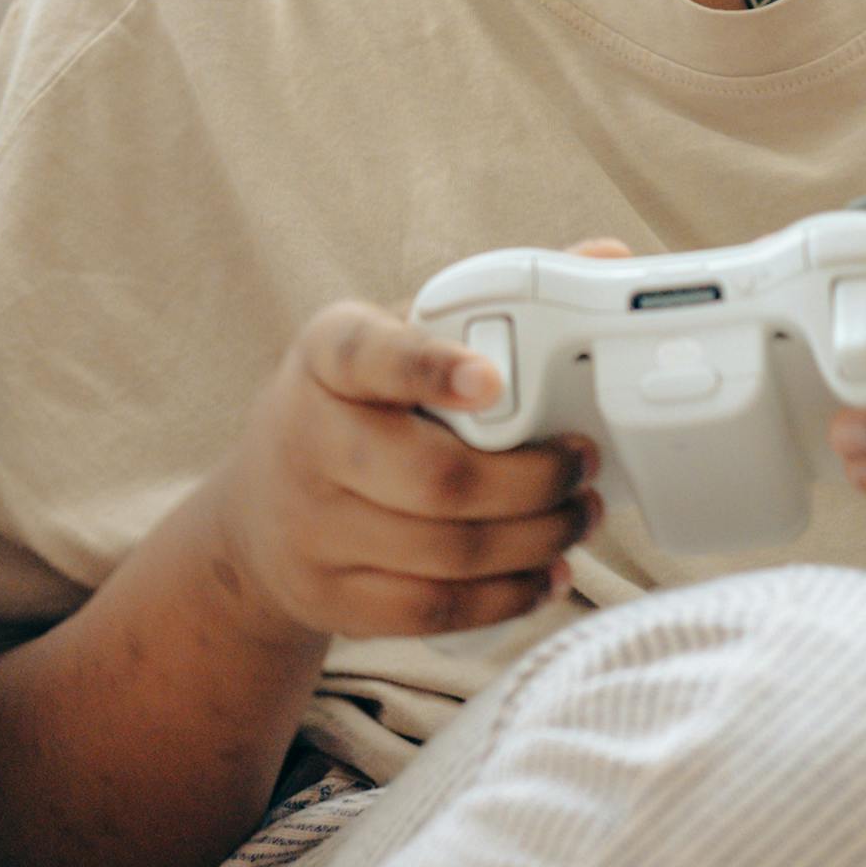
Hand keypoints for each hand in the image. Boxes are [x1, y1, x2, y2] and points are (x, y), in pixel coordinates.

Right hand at [191, 303, 594, 651]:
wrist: (258, 515)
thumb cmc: (357, 409)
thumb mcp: (396, 340)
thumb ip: (491, 303)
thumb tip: (607, 256)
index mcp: (326, 357)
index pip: (369, 355)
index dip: (431, 368)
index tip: (491, 379)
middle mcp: (308, 439)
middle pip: (435, 477)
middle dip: (532, 479)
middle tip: (583, 464)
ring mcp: (314, 528)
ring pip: (447, 551)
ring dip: (536, 540)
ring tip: (580, 518)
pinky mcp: (332, 597)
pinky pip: (433, 610)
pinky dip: (505, 599)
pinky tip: (547, 576)